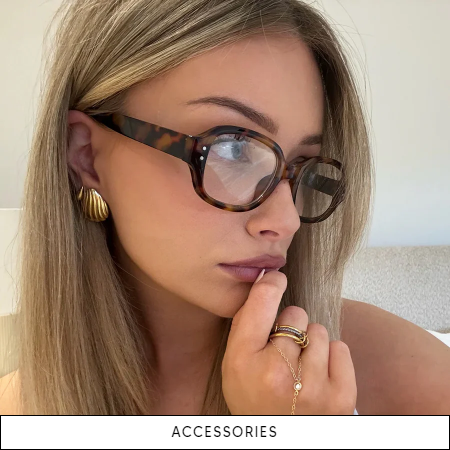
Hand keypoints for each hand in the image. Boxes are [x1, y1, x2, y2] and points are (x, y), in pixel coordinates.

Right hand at [222, 270, 356, 414]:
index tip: (277, 279)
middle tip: (284, 350)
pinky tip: (318, 375)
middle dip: (291, 326)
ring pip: (319, 331)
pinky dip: (331, 357)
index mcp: (245, 361)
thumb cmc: (254, 397)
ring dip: (311, 344)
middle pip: (296, 314)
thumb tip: (267, 280)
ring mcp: (312, 387)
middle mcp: (278, 373)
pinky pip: (340, 348)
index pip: (262, 302)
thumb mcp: (234, 364)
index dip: (272, 283)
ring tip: (301, 366)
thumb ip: (245, 324)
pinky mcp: (341, 397)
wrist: (279, 438)